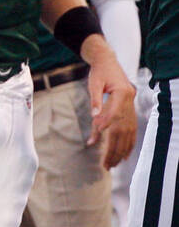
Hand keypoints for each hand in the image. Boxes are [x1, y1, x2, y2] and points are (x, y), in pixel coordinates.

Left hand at [84, 43, 136, 168]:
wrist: (108, 63)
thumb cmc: (99, 72)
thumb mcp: (94, 83)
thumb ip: (94, 99)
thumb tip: (94, 116)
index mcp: (122, 93)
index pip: (114, 113)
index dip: (105, 125)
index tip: (95, 138)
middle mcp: (130, 102)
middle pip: (122, 129)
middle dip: (114, 148)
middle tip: (105, 164)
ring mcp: (132, 107)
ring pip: (128, 133)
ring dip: (121, 150)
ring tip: (112, 164)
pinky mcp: (130, 111)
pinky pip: (132, 130)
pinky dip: (128, 143)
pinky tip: (124, 155)